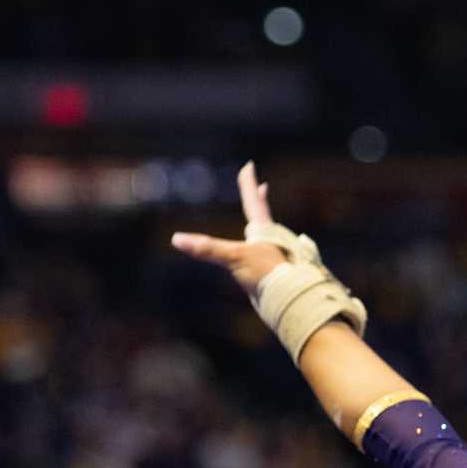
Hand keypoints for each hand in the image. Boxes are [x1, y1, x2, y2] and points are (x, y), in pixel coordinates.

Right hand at [171, 161, 290, 295]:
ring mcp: (270, 258)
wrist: (289, 301)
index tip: (249, 166)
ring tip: (256, 225)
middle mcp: (269, 241)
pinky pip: (259, 259)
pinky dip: (256, 253)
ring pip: (263, 237)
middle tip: (262, 187)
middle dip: (259, 201)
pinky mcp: (268, 275)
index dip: (248, 183)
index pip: (253, 201)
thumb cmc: (267, 273)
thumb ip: (206, 248)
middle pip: (262, 215)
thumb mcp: (233, 257)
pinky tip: (255, 259)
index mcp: (263, 230)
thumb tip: (177, 239)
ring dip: (259, 227)